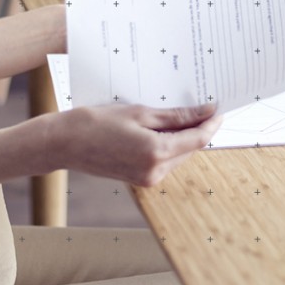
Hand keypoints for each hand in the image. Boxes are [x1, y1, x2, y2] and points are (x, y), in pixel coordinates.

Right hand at [37, 102, 222, 186]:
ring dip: (182, 136)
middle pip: (190, 148)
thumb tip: (205, 112)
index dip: (211, 123)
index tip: (218, 108)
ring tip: (177, 113)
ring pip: (179, 155)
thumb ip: (176, 116)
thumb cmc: (98, 122)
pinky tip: (161, 127)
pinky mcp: (140, 179)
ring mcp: (148, 178)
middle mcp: (156, 172)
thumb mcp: (140, 113)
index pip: (198, 139)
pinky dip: (168, 144)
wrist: (65, 143)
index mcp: (157, 153)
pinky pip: (164, 160)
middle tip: (200, 104)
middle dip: (197, 128)